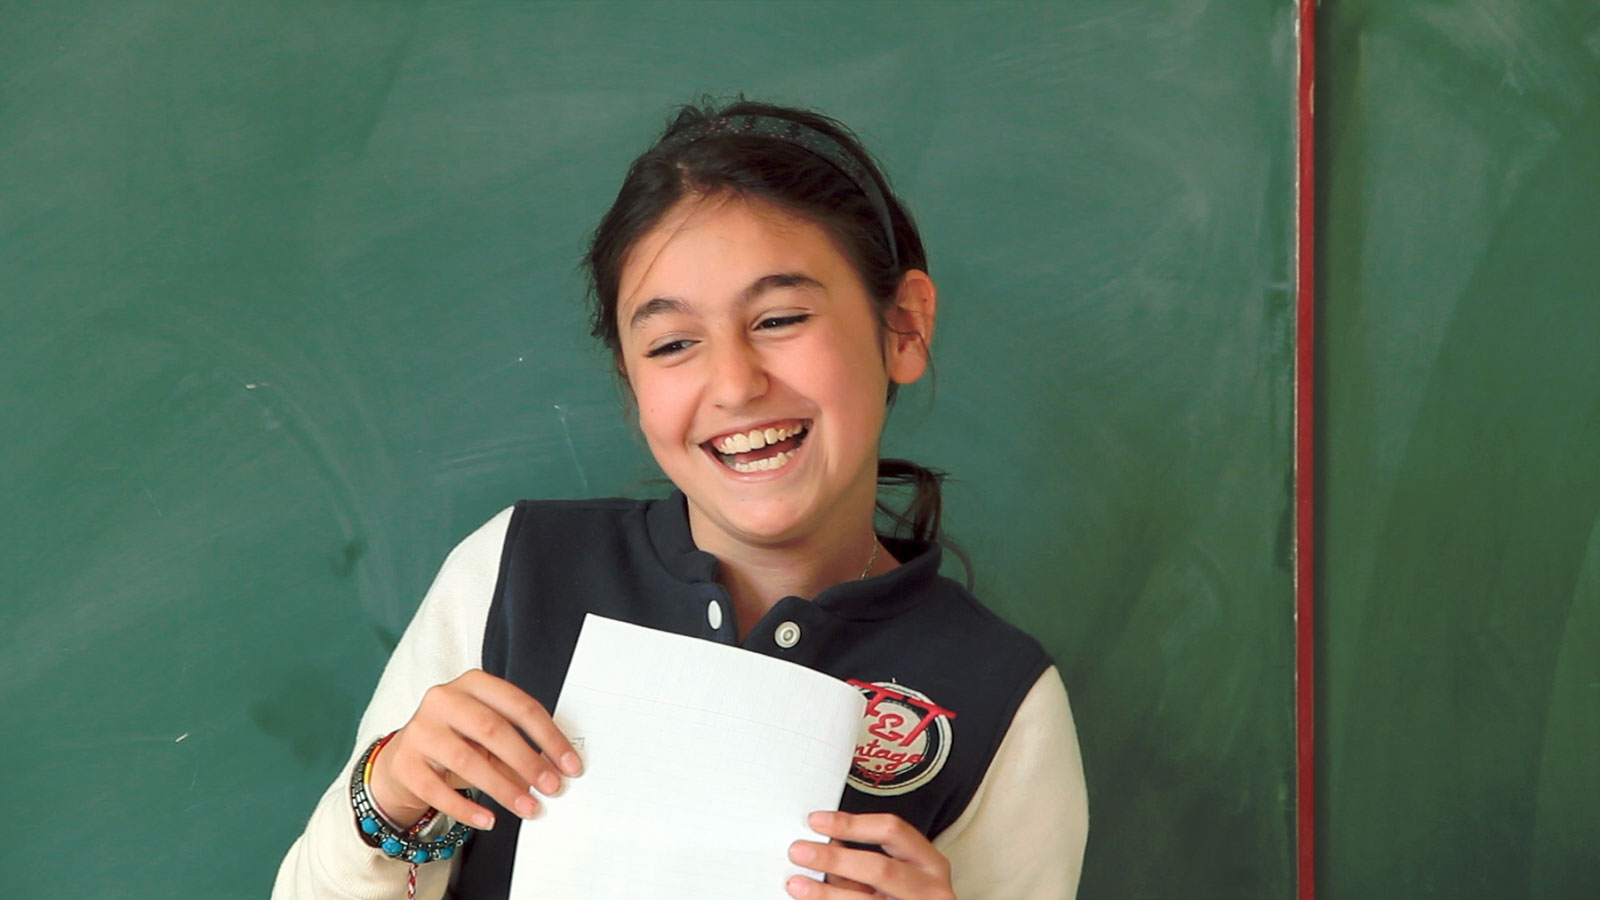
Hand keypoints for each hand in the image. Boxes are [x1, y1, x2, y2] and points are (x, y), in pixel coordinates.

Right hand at [368, 669, 581, 829]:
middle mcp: (443, 699)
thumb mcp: (489, 736)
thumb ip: (519, 747)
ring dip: (503, 788)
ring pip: (467, 760)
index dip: (549, 737)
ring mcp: (420, 729)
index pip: (519, 706)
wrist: (406, 756)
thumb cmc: (458, 740)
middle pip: (494, 729)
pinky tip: (489, 820)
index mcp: (474, 683)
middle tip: (552, 788)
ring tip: (528, 807)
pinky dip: (466, 809)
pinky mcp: (404, 762)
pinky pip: (438, 790)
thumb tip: (553, 773)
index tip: (570, 764)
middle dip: (528, 761)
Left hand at [786, 811, 955, 899]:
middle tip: (800, 852)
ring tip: (798, 885)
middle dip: (836, 859)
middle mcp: (931, 890)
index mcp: (930, 864)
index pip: (893, 831)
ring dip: (827, 893)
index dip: (852, 824)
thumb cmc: (908, 898)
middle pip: (880, 868)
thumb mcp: (897, 876)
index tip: (817, 821)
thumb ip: (863, 862)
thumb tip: (826, 845)